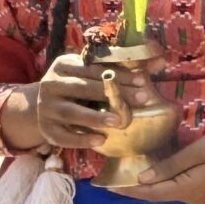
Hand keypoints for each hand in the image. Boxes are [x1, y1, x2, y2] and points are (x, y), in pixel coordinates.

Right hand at [11, 50, 132, 151]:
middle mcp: (50, 85)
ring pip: (70, 113)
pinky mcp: (46, 129)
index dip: (117, 75)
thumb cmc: (77, 88)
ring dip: (94, 117)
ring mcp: (45, 108)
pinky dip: (81, 140)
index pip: (92, 69)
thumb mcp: (90, 74)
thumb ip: (119, 70)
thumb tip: (159, 63)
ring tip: (117, 121)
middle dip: (112, 93)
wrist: (45, 107)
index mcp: (63, 66)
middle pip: (82, 89)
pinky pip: (64, 137)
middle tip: (140, 98)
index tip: (141, 81)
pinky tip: (100, 140)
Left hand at [121, 127, 204, 203]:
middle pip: (160, 195)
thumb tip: (143, 179)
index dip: (129, 190)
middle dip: (137, 188)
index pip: (152, 192)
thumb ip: (170, 165)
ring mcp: (204, 200)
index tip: (107, 186)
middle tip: (114, 179)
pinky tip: (156, 174)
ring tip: (130, 174)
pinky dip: (166, 184)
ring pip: (170, 193)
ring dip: (152, 185)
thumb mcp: (198, 150)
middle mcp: (196, 201)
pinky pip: (181, 191)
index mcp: (191, 189)